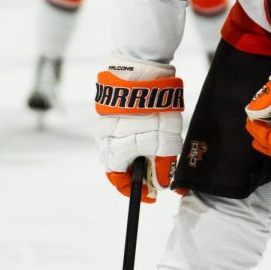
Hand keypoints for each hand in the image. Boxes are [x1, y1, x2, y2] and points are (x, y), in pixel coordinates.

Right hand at [95, 55, 184, 202]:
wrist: (141, 74)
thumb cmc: (153, 110)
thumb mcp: (165, 143)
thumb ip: (164, 166)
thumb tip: (165, 184)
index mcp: (115, 153)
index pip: (119, 180)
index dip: (135, 190)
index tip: (150, 195)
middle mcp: (104, 141)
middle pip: (118, 165)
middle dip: (136, 173)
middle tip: (154, 174)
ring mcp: (105, 125)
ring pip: (118, 148)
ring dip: (133, 154)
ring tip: (152, 153)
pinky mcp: (110, 111)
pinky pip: (117, 132)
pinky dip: (131, 138)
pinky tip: (145, 133)